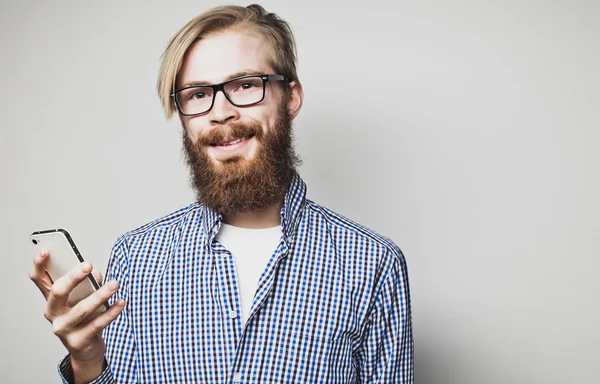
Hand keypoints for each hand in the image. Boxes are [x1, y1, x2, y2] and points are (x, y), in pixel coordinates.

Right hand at [29, 249, 124, 381]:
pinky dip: (111, 312)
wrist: (86, 350)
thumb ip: (88, 284)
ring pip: (81, 309)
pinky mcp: (77, 341)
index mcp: (52, 298)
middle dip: (73, 277)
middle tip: (88, 265)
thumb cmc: (85, 318)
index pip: (38, 279)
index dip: (39, 264)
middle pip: (57, 291)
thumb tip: (94, 275)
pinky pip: (97, 324)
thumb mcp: (84, 298)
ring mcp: (63, 328)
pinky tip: (121, 302)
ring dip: (100, 295)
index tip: (46, 249)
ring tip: (115, 284)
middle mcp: (53, 312)